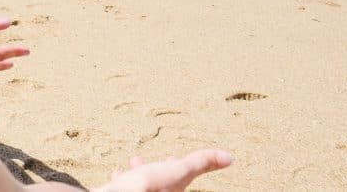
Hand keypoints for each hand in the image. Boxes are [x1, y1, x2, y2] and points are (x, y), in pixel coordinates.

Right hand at [93, 150, 232, 191]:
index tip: (170, 158)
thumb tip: (229, 158)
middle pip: (160, 184)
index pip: (179, 182)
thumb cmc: (148, 187)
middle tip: (154, 160)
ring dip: (138, 173)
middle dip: (154, 168)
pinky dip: (123, 179)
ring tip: (132, 163)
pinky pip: (125, 187)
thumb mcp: (180, 169)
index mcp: (173, 191)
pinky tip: (116, 174)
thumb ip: (202, 163)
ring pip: (141, 184)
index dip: (176, 167)